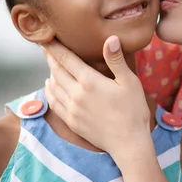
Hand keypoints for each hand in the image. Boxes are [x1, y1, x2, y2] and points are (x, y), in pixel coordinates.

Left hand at [43, 36, 154, 165]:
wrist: (129, 143)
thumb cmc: (133, 111)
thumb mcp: (130, 82)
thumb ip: (116, 60)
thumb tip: (111, 38)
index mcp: (89, 81)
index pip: (66, 59)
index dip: (55, 48)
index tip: (48, 39)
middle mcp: (76, 94)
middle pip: (57, 72)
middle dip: (51, 58)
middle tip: (47, 49)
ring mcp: (72, 110)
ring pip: (53, 87)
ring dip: (50, 74)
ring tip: (51, 66)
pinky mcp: (71, 122)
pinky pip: (54, 103)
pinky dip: (49, 92)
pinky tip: (50, 87)